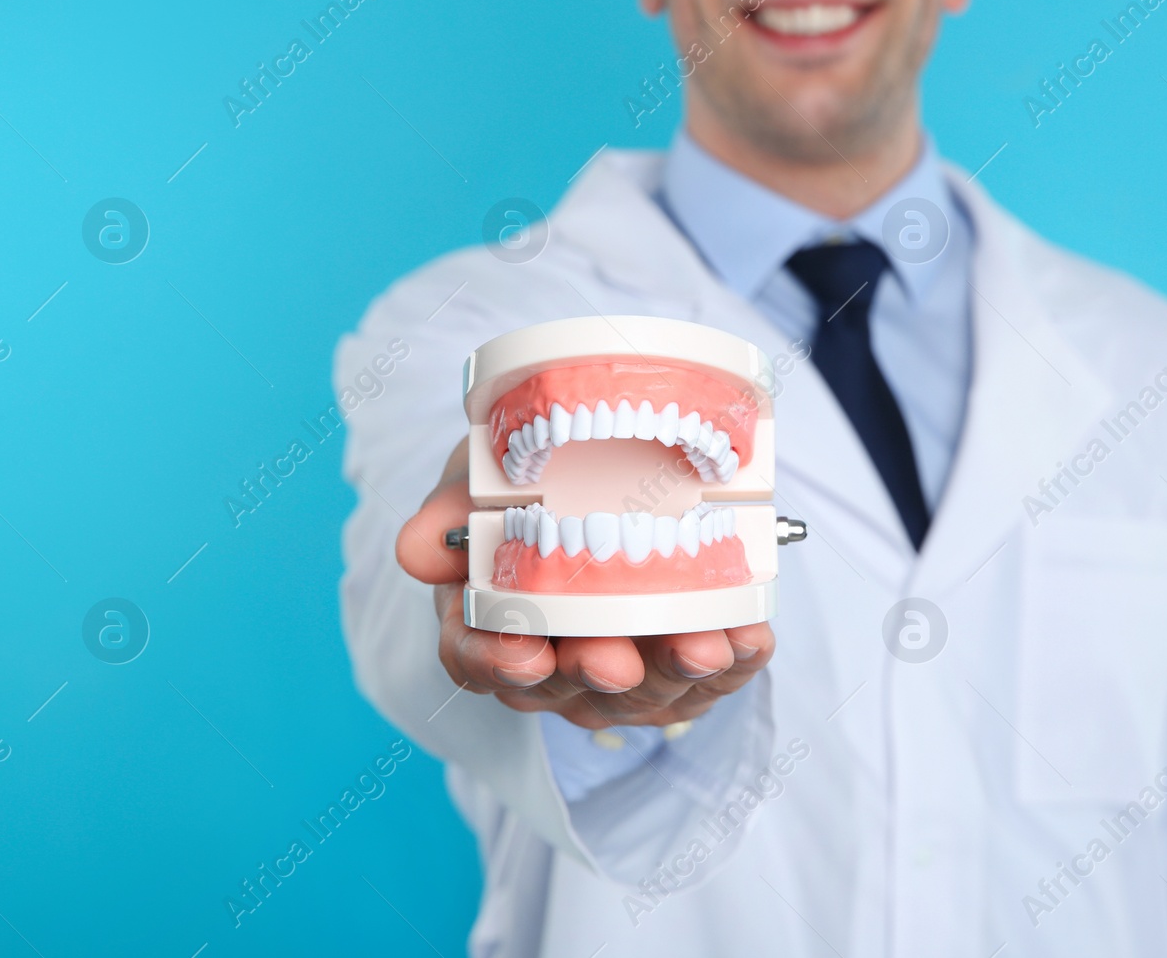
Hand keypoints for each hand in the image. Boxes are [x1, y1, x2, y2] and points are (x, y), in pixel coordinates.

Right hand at [395, 437, 774, 728]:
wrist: (599, 474)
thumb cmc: (527, 484)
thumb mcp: (481, 476)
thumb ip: (452, 509)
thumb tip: (416, 550)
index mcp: (487, 621)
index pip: (475, 656)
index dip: (496, 660)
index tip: (523, 651)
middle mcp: (550, 664)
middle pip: (566, 685)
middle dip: (595, 675)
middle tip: (614, 658)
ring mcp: (618, 676)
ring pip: (643, 691)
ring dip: (675, 672)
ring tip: (703, 644)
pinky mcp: (681, 672)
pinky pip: (711, 678)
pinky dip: (736, 660)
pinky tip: (751, 637)